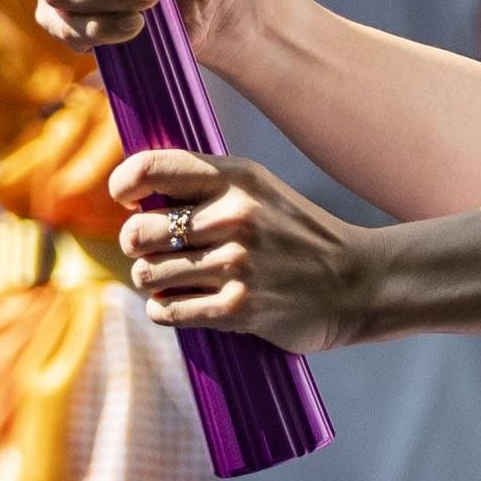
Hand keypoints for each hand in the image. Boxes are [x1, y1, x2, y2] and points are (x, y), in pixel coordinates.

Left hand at [111, 144, 383, 352]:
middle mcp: (234, 217)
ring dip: (152, 280)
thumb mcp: (259, 189)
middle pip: (137, 232)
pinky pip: (166, 311)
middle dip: (135, 245)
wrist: (356, 283)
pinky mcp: (237, 309)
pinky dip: (163, 310)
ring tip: (172, 279)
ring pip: (147, 275)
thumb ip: (205, 184)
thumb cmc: (296, 234)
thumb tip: (137, 193)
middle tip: (152, 250)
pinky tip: (180, 303)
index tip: (128, 200)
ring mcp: (236, 265)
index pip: (150, 169)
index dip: (124, 185)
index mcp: (236, 179)